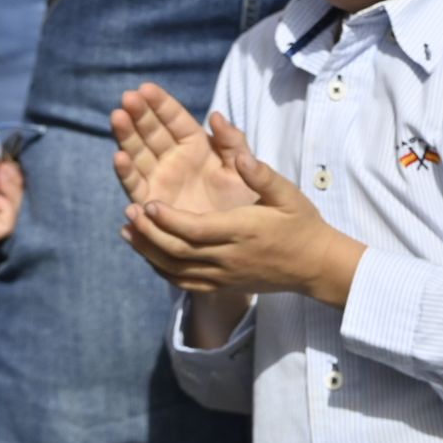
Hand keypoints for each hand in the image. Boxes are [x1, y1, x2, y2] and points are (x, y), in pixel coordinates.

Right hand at [110, 83, 256, 214]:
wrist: (243, 235)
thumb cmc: (246, 197)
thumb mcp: (243, 165)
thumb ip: (232, 141)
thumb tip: (217, 115)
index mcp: (196, 146)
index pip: (175, 120)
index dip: (160, 104)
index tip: (145, 88)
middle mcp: (174, 159)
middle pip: (152, 133)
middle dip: (139, 115)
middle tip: (127, 98)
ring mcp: (161, 179)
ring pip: (139, 153)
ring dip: (127, 136)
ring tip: (117, 118)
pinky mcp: (152, 202)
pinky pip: (137, 184)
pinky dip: (127, 171)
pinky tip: (119, 156)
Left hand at [120, 124, 364, 307]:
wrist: (314, 265)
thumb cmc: (301, 224)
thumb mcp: (288, 194)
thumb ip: (261, 175)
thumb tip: (240, 155)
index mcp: (243, 232)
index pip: (196, 229)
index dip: (168, 219)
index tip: (148, 202)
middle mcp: (229, 258)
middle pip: (178, 250)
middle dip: (150, 232)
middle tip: (130, 212)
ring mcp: (223, 276)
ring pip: (175, 268)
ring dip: (148, 250)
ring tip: (127, 229)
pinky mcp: (221, 286)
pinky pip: (183, 282)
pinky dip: (160, 268)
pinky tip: (147, 253)